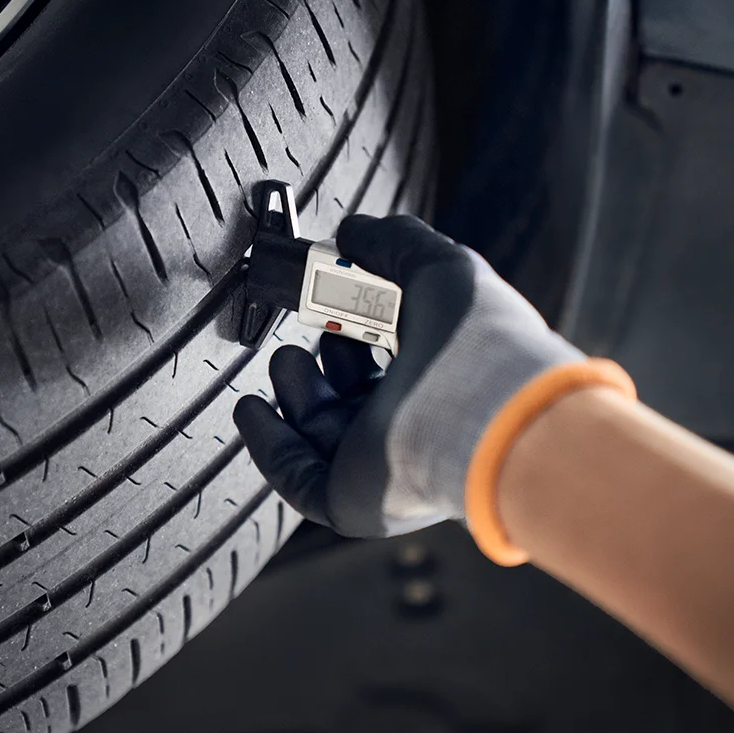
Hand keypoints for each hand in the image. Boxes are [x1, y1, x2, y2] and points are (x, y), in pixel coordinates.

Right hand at [233, 215, 583, 536]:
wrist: (483, 411)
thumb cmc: (478, 341)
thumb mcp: (438, 267)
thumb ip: (393, 244)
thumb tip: (352, 232)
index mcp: (445, 379)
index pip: (393, 359)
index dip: (358, 328)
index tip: (334, 297)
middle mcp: (416, 427)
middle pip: (354, 400)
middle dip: (324, 363)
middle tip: (310, 330)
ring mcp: (384, 468)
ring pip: (322, 438)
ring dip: (293, 396)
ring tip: (285, 360)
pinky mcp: (352, 500)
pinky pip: (297, 478)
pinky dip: (267, 444)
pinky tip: (251, 409)